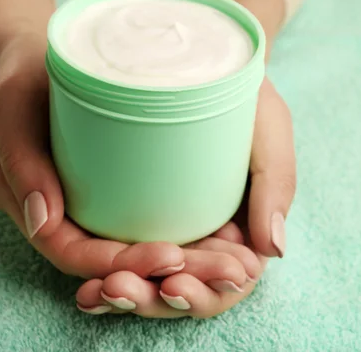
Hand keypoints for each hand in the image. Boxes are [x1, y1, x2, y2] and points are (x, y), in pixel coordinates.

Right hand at [0, 33, 258, 292]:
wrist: (47, 56)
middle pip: (118, 264)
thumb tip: (41, 223)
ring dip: (190, 266)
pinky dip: (189, 239)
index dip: (120, 267)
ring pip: (140, 250)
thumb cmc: (27, 75)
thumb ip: (20, 158)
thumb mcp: (12, 104)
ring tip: (239, 263)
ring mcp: (97, 205)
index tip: (170, 256)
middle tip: (226, 269)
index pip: (76, 254)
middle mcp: (69, 217)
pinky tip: (230, 238)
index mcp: (38, 209)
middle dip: (171, 274)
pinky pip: (152, 223)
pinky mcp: (122, 189)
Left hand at [75, 77, 296, 316]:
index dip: (203, 294)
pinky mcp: (129, 212)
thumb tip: (273, 251)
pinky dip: (99, 274)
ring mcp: (166, 227)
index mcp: (237, 229)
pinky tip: (83, 285)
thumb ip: (277, 181)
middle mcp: (199, 236)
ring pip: (144, 279)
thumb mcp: (267, 127)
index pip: (224, 281)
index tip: (176, 285)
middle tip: (122, 286)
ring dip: (122, 294)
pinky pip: (114, 254)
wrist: (199, 61)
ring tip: (100, 290)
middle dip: (151, 298)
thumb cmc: (241, 94)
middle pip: (178, 289)